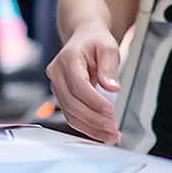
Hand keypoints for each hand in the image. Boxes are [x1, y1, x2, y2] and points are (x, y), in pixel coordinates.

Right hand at [48, 25, 125, 143]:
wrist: (85, 37)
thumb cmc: (96, 41)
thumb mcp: (108, 47)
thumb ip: (109, 68)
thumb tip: (111, 89)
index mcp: (67, 58)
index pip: (78, 85)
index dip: (94, 101)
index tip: (111, 110)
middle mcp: (57, 73)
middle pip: (72, 103)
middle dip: (94, 119)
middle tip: (114, 128)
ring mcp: (57, 86)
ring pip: (70, 114)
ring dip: (91, 128)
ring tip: (112, 135)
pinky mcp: (62, 97)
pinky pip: (72, 116)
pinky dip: (87, 127)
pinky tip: (102, 133)